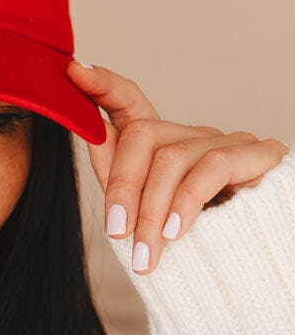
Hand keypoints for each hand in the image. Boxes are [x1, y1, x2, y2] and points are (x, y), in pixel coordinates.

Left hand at [65, 61, 289, 274]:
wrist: (257, 261)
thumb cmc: (198, 242)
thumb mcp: (148, 214)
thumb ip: (119, 177)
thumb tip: (92, 137)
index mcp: (165, 146)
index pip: (130, 103)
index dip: (105, 86)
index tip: (75, 73)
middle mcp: (194, 136)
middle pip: (143, 135)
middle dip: (123, 186)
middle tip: (116, 232)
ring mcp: (228, 141)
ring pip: (172, 158)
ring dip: (152, 211)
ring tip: (145, 253)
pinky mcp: (259, 155)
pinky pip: (211, 168)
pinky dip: (186, 202)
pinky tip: (176, 233)